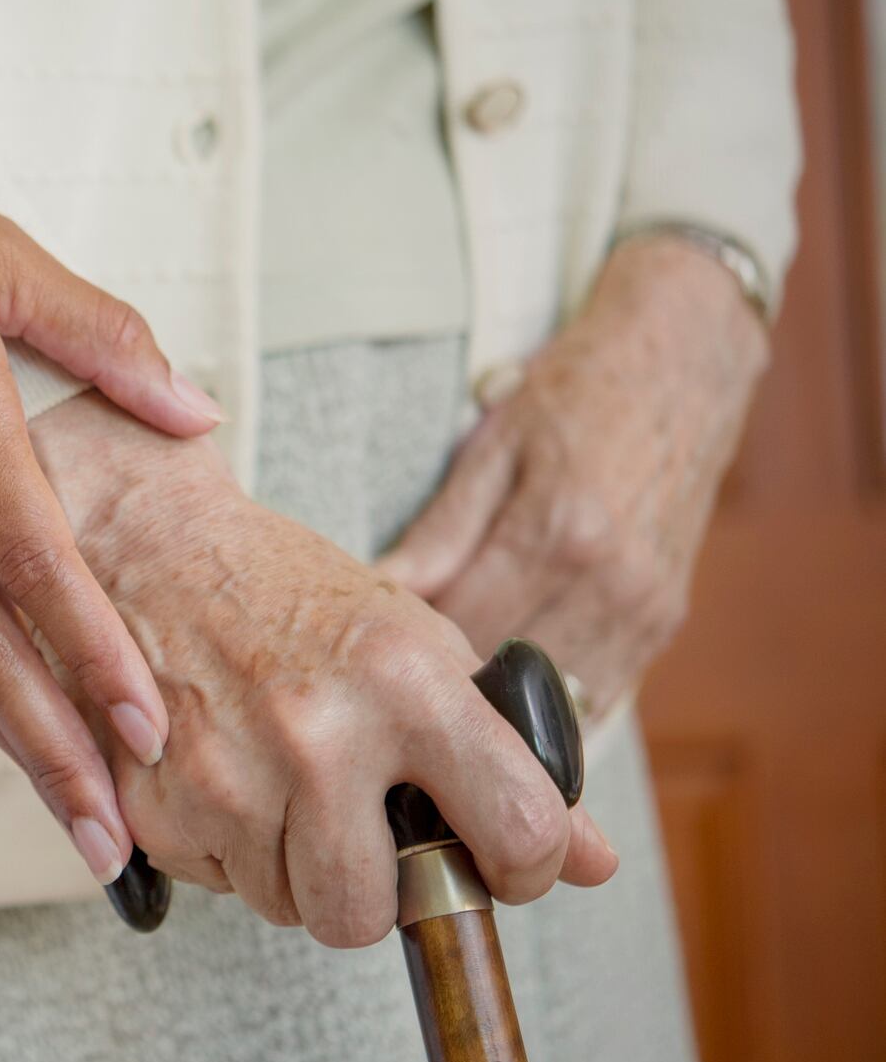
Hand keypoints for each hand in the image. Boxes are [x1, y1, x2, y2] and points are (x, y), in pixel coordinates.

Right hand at [29, 393, 617, 943]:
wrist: (155, 543)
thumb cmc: (293, 595)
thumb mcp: (416, 645)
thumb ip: (507, 753)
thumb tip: (592, 862)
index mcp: (406, 683)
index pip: (519, 831)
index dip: (523, 866)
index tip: (502, 859)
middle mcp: (317, 734)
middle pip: (366, 915)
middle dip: (371, 895)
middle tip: (360, 837)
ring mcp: (227, 775)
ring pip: (284, 908)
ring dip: (290, 870)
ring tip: (282, 788)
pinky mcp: (155, 801)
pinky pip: (213, 882)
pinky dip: (222, 849)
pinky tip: (223, 776)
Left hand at [378, 236, 769, 718]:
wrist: (685, 363)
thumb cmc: (578, 394)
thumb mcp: (493, 445)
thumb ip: (439, 532)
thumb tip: (377, 591)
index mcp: (558, 531)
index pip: (461, 627)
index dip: (412, 640)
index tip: (382, 634)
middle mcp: (611, 581)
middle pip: (505, 672)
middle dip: (451, 672)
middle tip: (411, 654)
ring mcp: (646, 608)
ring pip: (554, 699)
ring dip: (502, 693)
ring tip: (461, 661)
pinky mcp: (666, 621)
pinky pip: (599, 693)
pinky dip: (552, 693)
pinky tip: (516, 667)